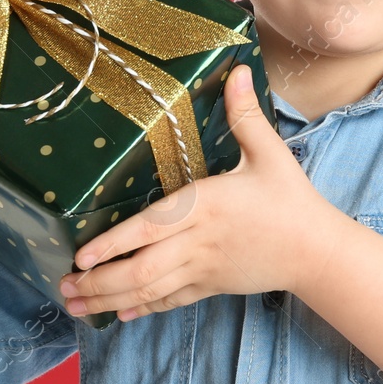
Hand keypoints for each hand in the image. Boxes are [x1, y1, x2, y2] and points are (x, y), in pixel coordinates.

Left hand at [58, 64, 338, 321]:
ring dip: (111, 299)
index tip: (82, 254)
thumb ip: (245, 116)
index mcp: (207, 205)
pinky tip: (119, 313)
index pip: (152, 226)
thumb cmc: (291, 199)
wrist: (317, 251)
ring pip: (150, 290)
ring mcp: (204, 269)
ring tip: (76, 303)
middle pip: (142, 269)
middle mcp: (199, 241)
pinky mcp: (212, 286)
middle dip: (100, 281)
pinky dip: (143, 308)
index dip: (115, 243)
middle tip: (65, 286)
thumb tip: (239, 70)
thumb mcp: (269, 153)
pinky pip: (171, 301)